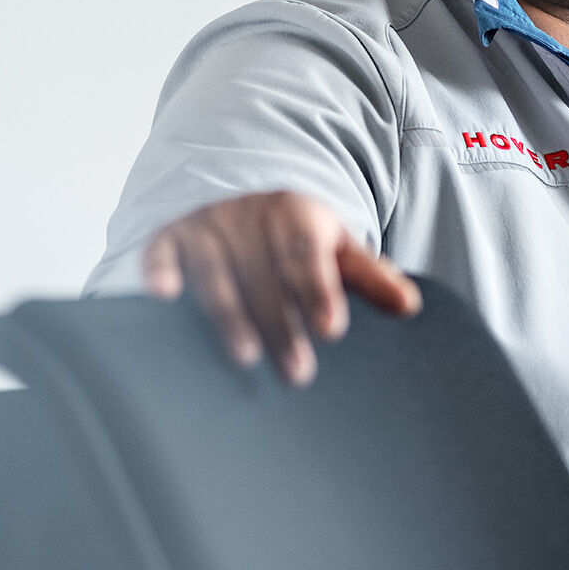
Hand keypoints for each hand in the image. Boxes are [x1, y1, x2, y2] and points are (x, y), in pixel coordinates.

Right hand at [140, 191, 420, 384]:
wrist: (244, 196)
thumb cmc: (298, 238)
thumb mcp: (337, 248)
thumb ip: (370, 277)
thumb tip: (410, 305)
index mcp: (296, 217)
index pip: (307, 255)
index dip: (318, 291)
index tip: (331, 330)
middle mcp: (249, 217)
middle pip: (263, 274)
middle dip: (280, 324)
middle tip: (298, 372)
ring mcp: (207, 226)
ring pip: (216, 271)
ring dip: (228, 313)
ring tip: (244, 356)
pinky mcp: (170, 236)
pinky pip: (160, 252)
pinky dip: (158, 271)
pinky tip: (162, 296)